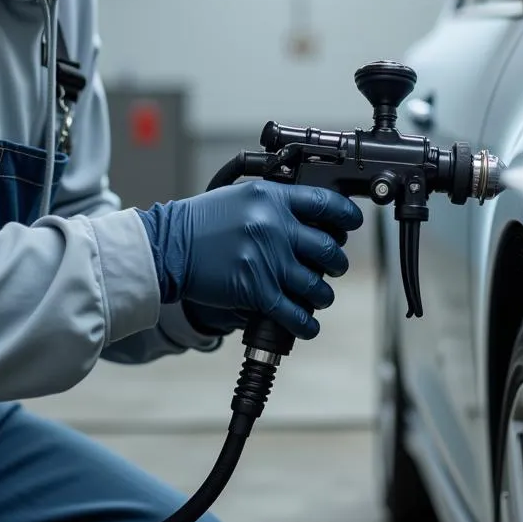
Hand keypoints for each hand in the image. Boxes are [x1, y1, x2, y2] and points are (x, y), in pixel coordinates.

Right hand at [137, 181, 363, 338]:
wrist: (170, 247)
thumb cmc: (203, 221)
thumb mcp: (242, 197)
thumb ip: (276, 202)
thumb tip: (309, 215)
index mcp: (273, 199)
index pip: (325, 203)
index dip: (346, 215)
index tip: (352, 223)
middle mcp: (275, 227)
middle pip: (327, 248)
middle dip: (337, 262)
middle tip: (335, 265)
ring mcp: (268, 260)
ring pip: (316, 283)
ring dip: (323, 294)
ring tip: (320, 294)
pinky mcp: (257, 290)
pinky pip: (294, 311)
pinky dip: (306, 323)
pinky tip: (308, 325)